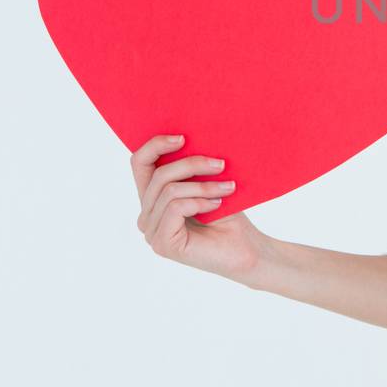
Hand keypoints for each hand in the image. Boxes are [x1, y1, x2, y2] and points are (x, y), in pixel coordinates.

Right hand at [132, 133, 265, 280]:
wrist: (247, 250)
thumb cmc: (229, 217)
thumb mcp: (206, 183)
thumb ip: (189, 168)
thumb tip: (185, 137)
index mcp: (153, 199)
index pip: (139, 163)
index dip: (155, 145)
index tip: (183, 138)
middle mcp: (146, 216)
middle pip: (158, 175)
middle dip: (192, 164)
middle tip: (221, 164)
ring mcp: (152, 232)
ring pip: (169, 190)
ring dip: (203, 185)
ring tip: (228, 188)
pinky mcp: (163, 244)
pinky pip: (175, 207)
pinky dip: (199, 201)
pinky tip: (217, 205)